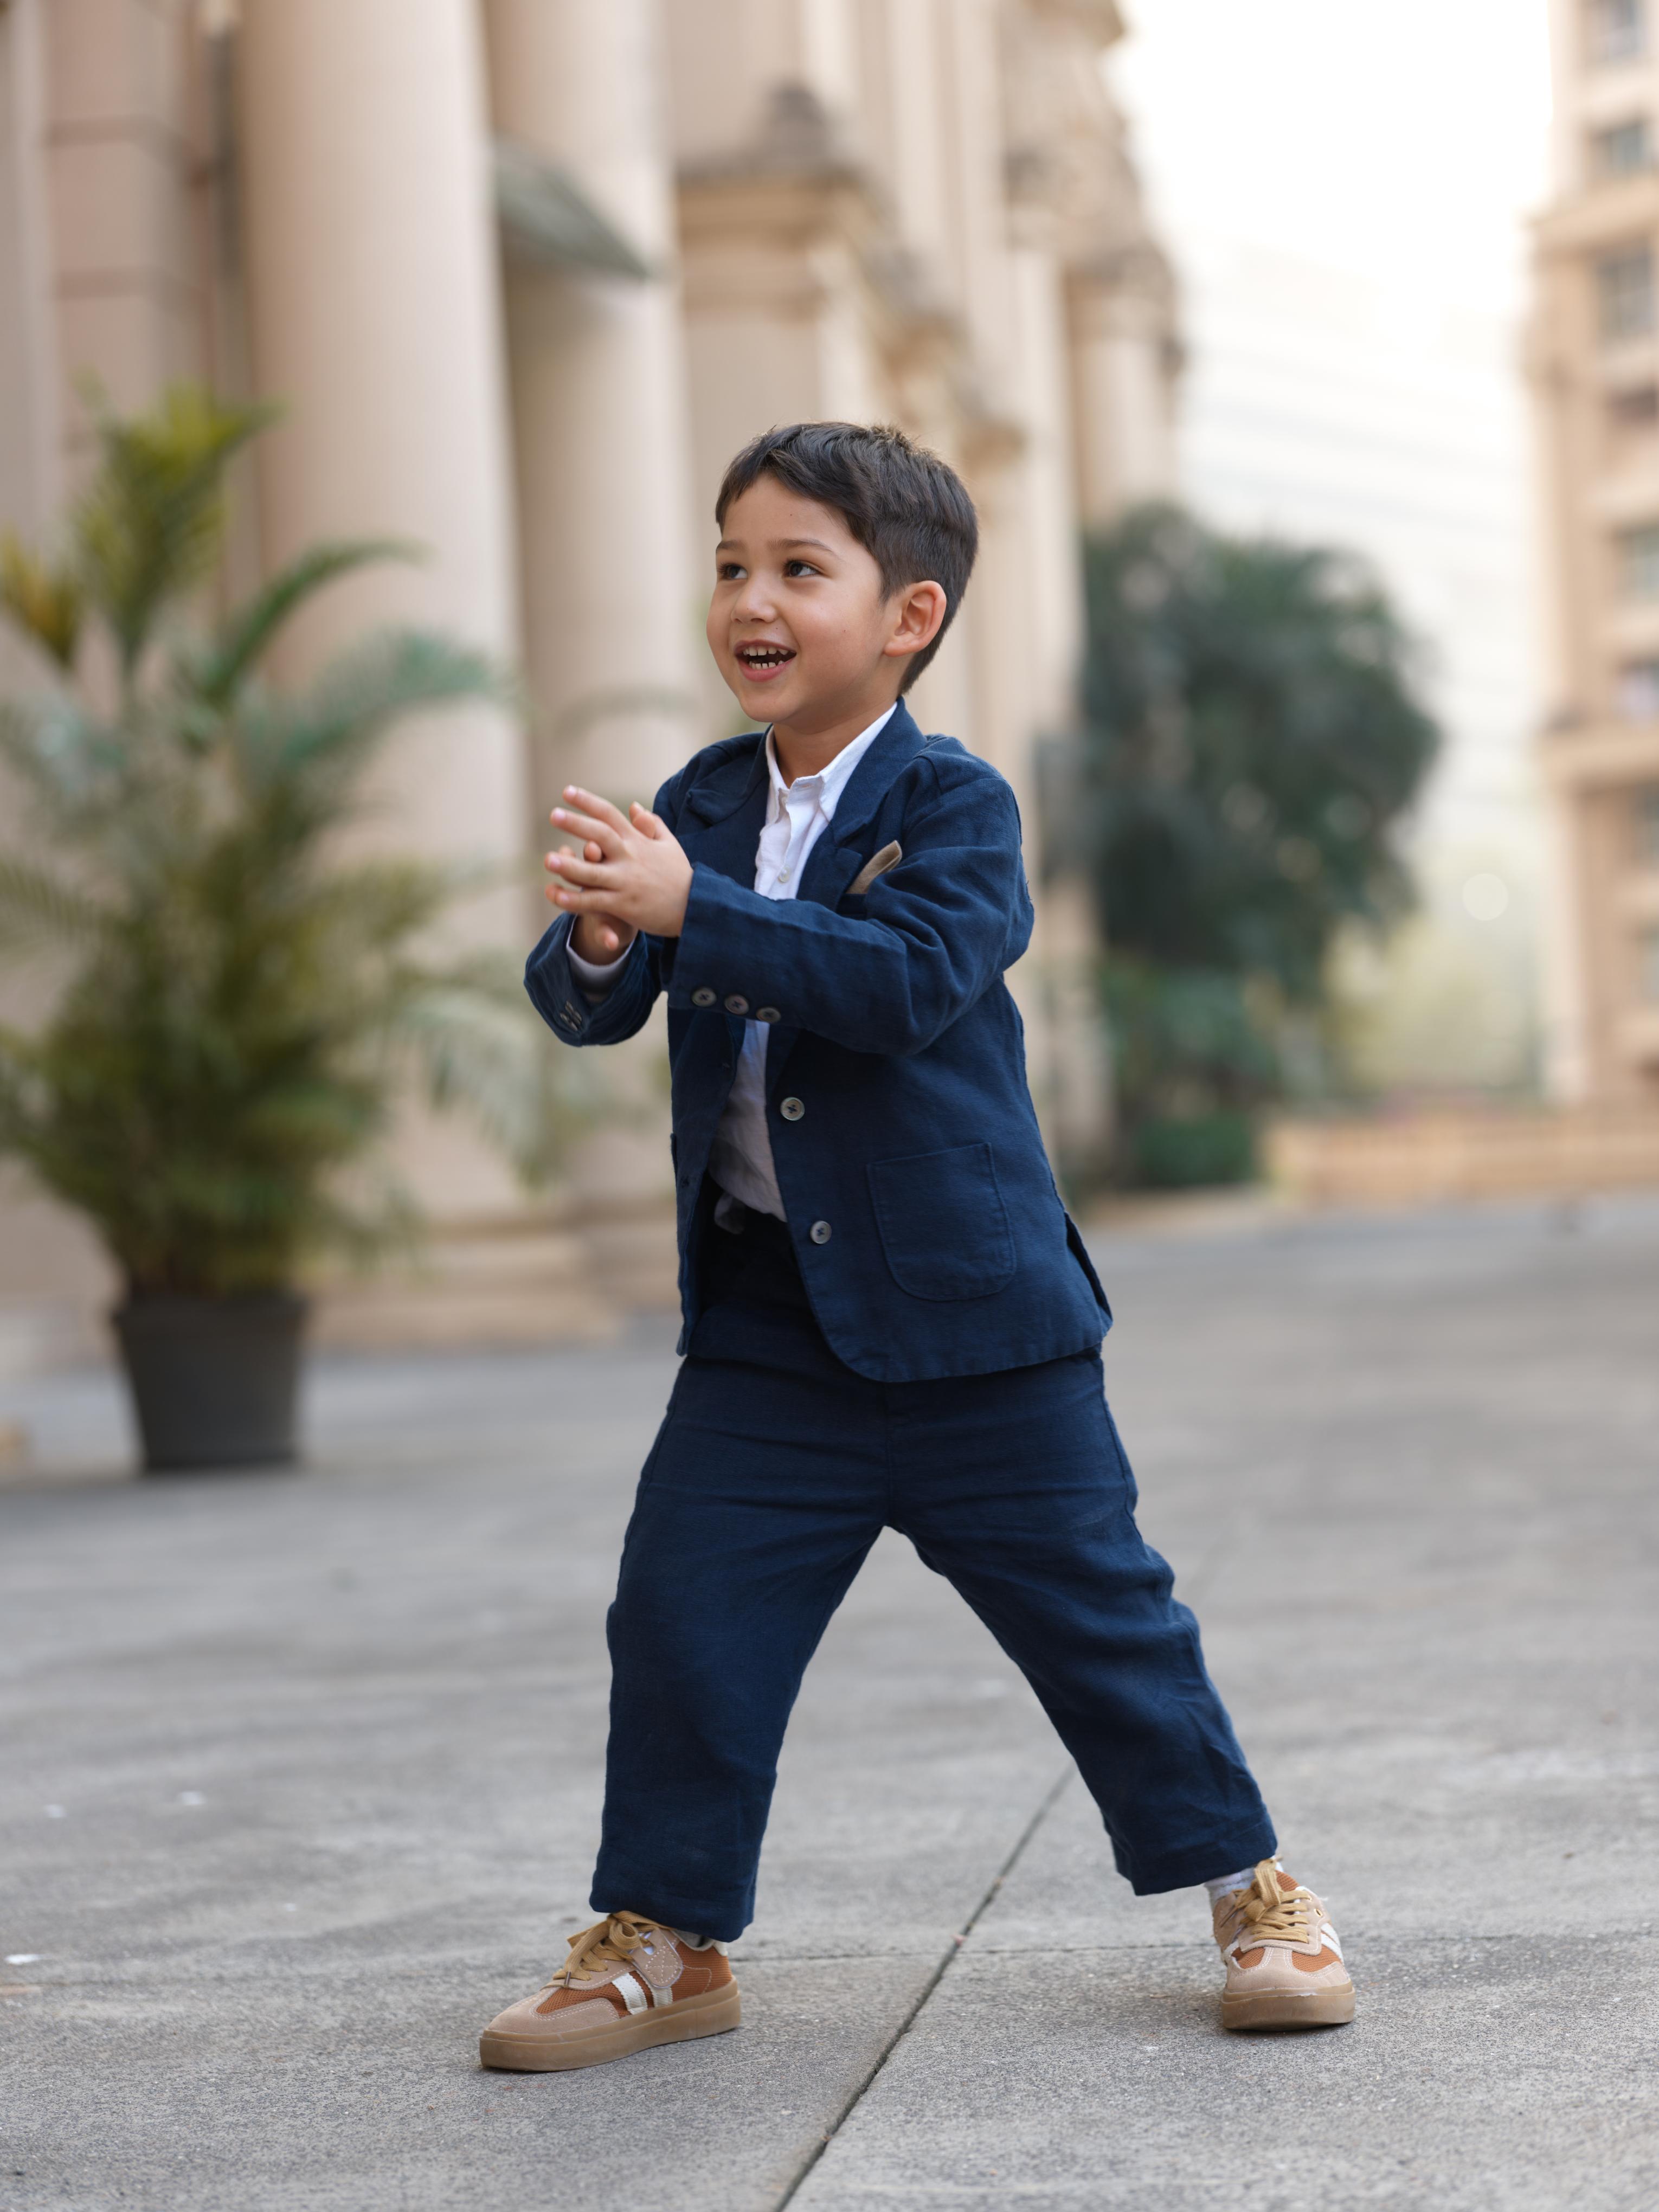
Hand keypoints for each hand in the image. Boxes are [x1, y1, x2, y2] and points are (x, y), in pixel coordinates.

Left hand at [544, 787, 693, 942]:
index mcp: (637, 841)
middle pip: (599, 836)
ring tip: (547, 860)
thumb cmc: (679, 875)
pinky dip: (573, 900)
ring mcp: (625, 882)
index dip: (588, 801)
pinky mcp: (623, 905)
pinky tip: (555, 895)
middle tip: (553, 814)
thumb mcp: (669, 844)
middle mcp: (629, 858)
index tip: (566, 791)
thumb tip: (634, 806)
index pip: (610, 814)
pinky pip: (593, 902)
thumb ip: (651, 824)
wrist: (695, 907)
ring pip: (592, 872)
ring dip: (569, 866)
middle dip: (576, 824)